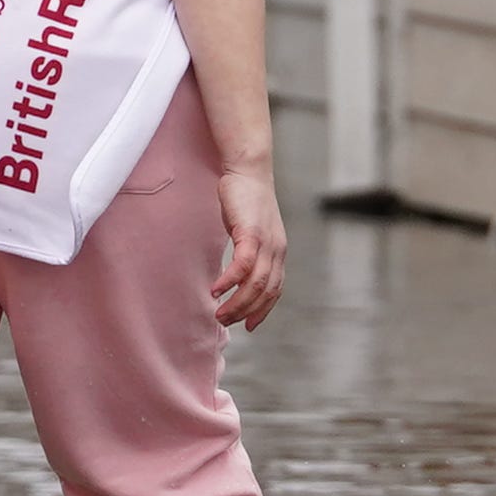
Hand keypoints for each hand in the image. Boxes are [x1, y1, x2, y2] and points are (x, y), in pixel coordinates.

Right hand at [209, 164, 288, 330]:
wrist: (248, 169)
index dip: (262, 310)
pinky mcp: (251, 232)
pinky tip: (217, 290)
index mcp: (278, 252)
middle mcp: (276, 250)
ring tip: (219, 312)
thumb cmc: (245, 199)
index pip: (274, 290)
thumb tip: (236, 270)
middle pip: (265, 292)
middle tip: (224, 321)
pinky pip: (243, 265)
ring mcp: (266, 242)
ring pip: (255, 283)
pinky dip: (230, 281)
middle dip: (245, 311)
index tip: (248, 325)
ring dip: (236, 302)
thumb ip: (248, 250)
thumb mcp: (249, 230)